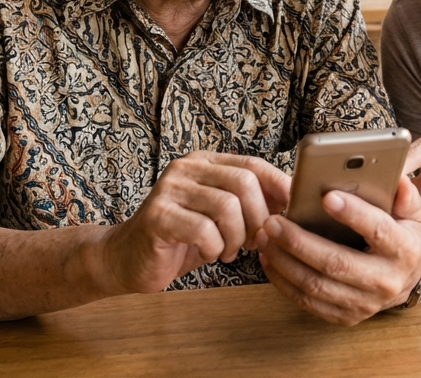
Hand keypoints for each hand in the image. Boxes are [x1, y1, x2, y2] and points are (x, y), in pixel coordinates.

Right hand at [99, 150, 290, 294]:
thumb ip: (249, 202)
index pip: (253, 165)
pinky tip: (208, 253)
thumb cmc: (181, 238)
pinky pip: (204, 230)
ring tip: (228, 251)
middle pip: (244, 183)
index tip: (291, 210)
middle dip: (257, 218)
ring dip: (235, 238)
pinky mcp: (157, 216)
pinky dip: (214, 248)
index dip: (278, 187)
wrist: (127, 259)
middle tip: (252, 242)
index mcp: (204, 162)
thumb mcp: (220, 216)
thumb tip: (292, 198)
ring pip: (227, 207)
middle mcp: (186, 168)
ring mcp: (169, 190)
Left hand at [255, 177, 420, 325]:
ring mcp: (364, 303)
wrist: (404, 280)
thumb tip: (395, 178)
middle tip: (273, 221)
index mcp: (403, 250)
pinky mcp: (345, 316)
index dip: (353, 214)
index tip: (326, 197)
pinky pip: (307, 301)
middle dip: (299, 241)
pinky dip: (283, 280)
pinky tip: (270, 259)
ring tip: (265, 237)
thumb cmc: (399, 238)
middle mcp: (385, 281)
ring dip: (284, 261)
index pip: (378, 231)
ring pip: (316, 285)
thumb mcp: (409, 213)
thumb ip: (404, 194)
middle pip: (336, 263)